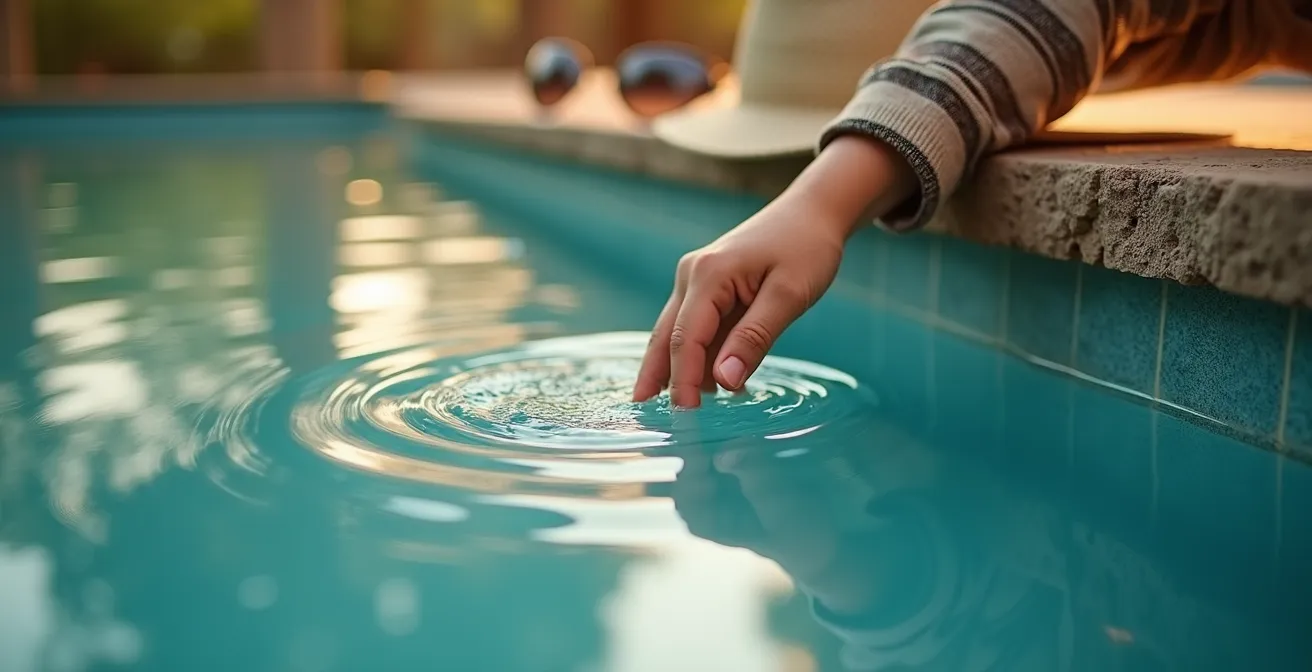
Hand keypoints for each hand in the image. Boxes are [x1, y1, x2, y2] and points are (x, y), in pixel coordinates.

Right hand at [632, 135, 916, 406]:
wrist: (812, 212)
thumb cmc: (807, 248)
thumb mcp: (790, 295)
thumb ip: (755, 338)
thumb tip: (725, 381)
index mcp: (709, 276)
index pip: (687, 339)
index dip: (683, 380)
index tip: (686, 416)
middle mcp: (693, 275)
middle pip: (667, 335)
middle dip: (656, 376)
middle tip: (644, 413)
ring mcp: (697, 278)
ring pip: (676, 331)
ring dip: (675, 367)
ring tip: (676, 406)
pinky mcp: (709, 285)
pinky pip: (696, 325)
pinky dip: (698, 354)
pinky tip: (708, 383)